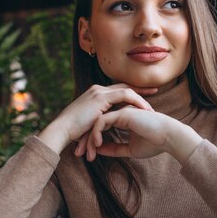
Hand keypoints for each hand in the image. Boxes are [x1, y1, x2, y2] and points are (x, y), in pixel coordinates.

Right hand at [38, 84, 157, 153]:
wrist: (62, 130)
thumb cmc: (72, 132)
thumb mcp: (88, 124)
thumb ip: (99, 122)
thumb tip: (107, 128)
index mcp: (95, 95)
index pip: (117, 90)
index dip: (131, 93)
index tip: (145, 96)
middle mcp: (97, 89)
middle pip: (124, 86)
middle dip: (140, 88)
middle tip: (154, 90)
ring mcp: (99, 92)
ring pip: (126, 90)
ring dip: (141, 97)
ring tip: (152, 105)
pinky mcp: (100, 97)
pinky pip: (124, 95)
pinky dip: (136, 101)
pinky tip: (145, 109)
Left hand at [83, 107, 202, 161]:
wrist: (169, 138)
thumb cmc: (154, 144)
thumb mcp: (129, 149)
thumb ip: (114, 149)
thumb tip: (99, 151)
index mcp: (122, 119)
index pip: (100, 128)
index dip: (91, 141)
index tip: (87, 155)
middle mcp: (119, 113)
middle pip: (95, 124)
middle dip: (85, 139)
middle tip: (79, 154)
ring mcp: (120, 111)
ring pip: (96, 122)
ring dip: (88, 138)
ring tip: (86, 153)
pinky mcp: (122, 113)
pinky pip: (102, 121)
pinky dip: (96, 132)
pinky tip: (96, 144)